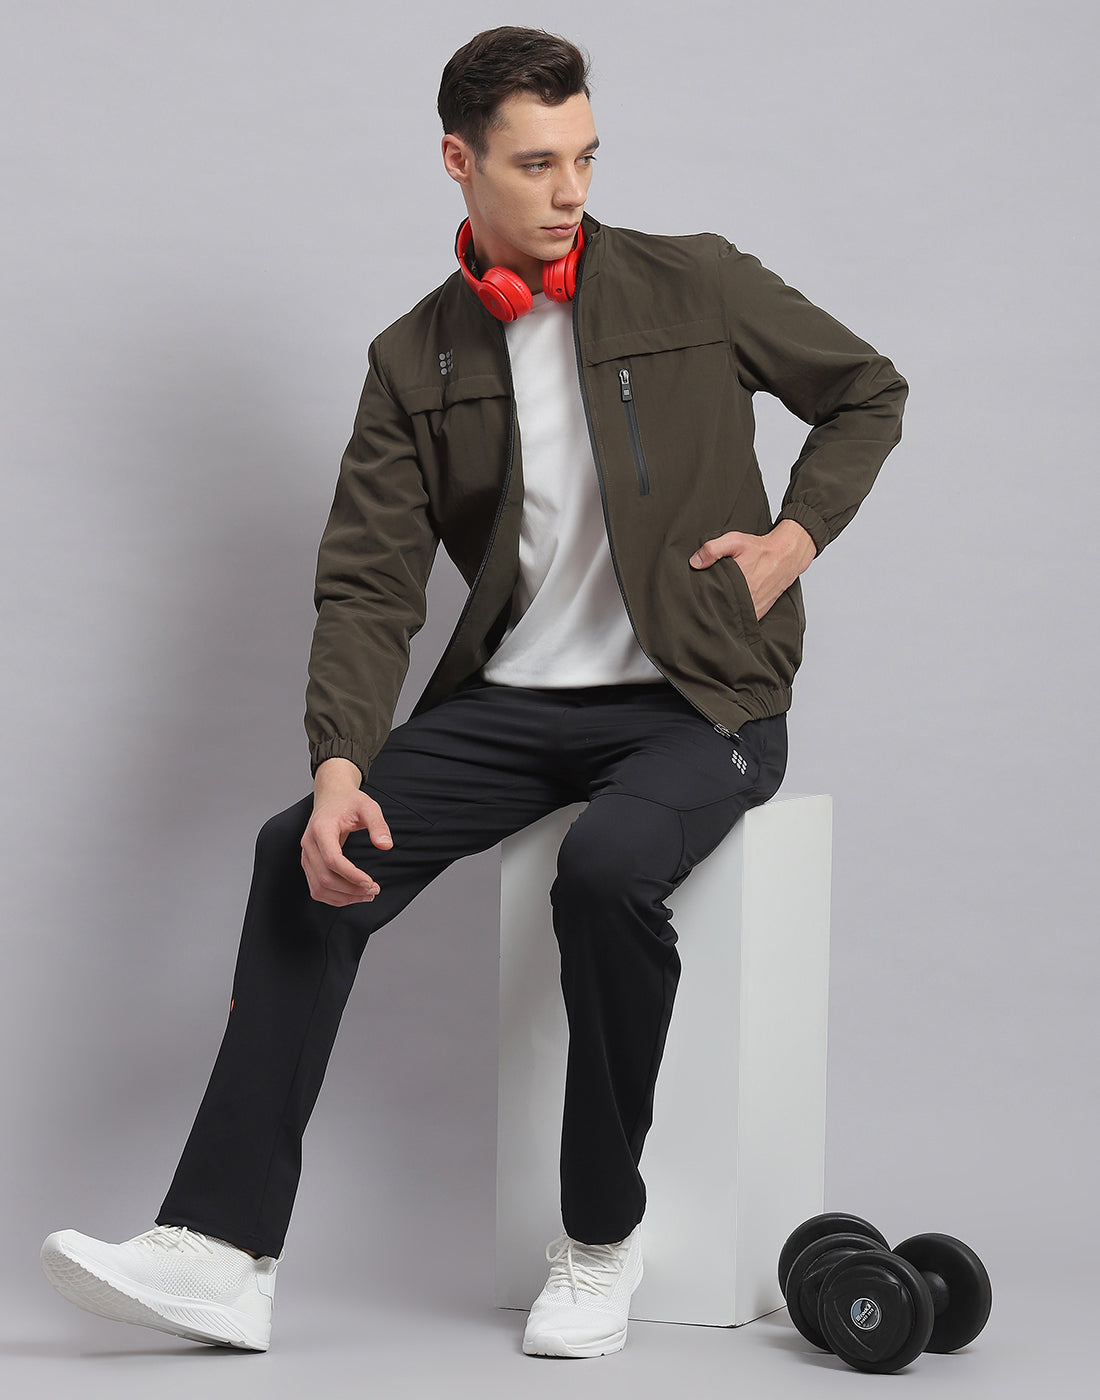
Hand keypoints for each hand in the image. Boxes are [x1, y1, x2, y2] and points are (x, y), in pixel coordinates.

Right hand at [301, 758, 392, 906]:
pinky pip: (317, 888)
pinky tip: (353, 895)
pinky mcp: (309, 863)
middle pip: (325, 878)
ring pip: (319, 888)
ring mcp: (306, 855)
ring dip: (343, 897)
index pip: (332, 859)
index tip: (370, 882)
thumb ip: (378, 825)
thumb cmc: (349, 802)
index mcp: (321, 829)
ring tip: (367, 895)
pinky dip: (334, 897)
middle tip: (374, 890)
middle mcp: (309, 844)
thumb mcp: (368, 806)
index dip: (350, 875)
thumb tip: (386, 846)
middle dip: (351, 889)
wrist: (332, 797)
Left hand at [689, 519, 815, 619]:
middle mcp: (747, 600)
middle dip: (711, 607)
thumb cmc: (760, 548)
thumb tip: (695, 562)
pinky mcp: (760, 613)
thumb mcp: (735, 541)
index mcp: (738, 584)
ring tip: (714, 608)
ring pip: (732, 618)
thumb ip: (712, 549)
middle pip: (721, 610)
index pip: (712, 599)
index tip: (694, 597)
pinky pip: (744, 620)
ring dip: (723, 614)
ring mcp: (754, 609)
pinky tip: (728, 611)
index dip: (702, 599)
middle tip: (701, 603)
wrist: (786, 556)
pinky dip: (736, 618)